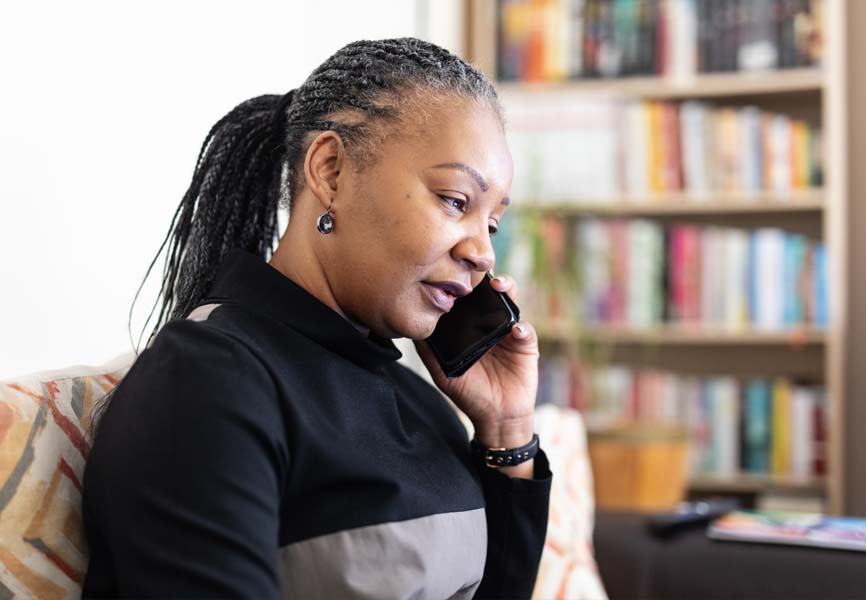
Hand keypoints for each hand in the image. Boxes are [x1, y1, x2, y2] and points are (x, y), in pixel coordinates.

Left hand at [414, 274, 538, 449]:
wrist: (496, 416)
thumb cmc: (469, 391)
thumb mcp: (443, 372)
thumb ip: (428, 351)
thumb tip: (408, 329)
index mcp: (472, 325)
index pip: (470, 296)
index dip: (465, 281)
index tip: (456, 268)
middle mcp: (491, 323)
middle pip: (492, 292)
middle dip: (487, 277)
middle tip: (480, 271)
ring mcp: (509, 332)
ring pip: (511, 302)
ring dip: (508, 290)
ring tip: (500, 286)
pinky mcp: (526, 345)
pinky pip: (526, 330)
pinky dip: (521, 328)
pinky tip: (515, 330)